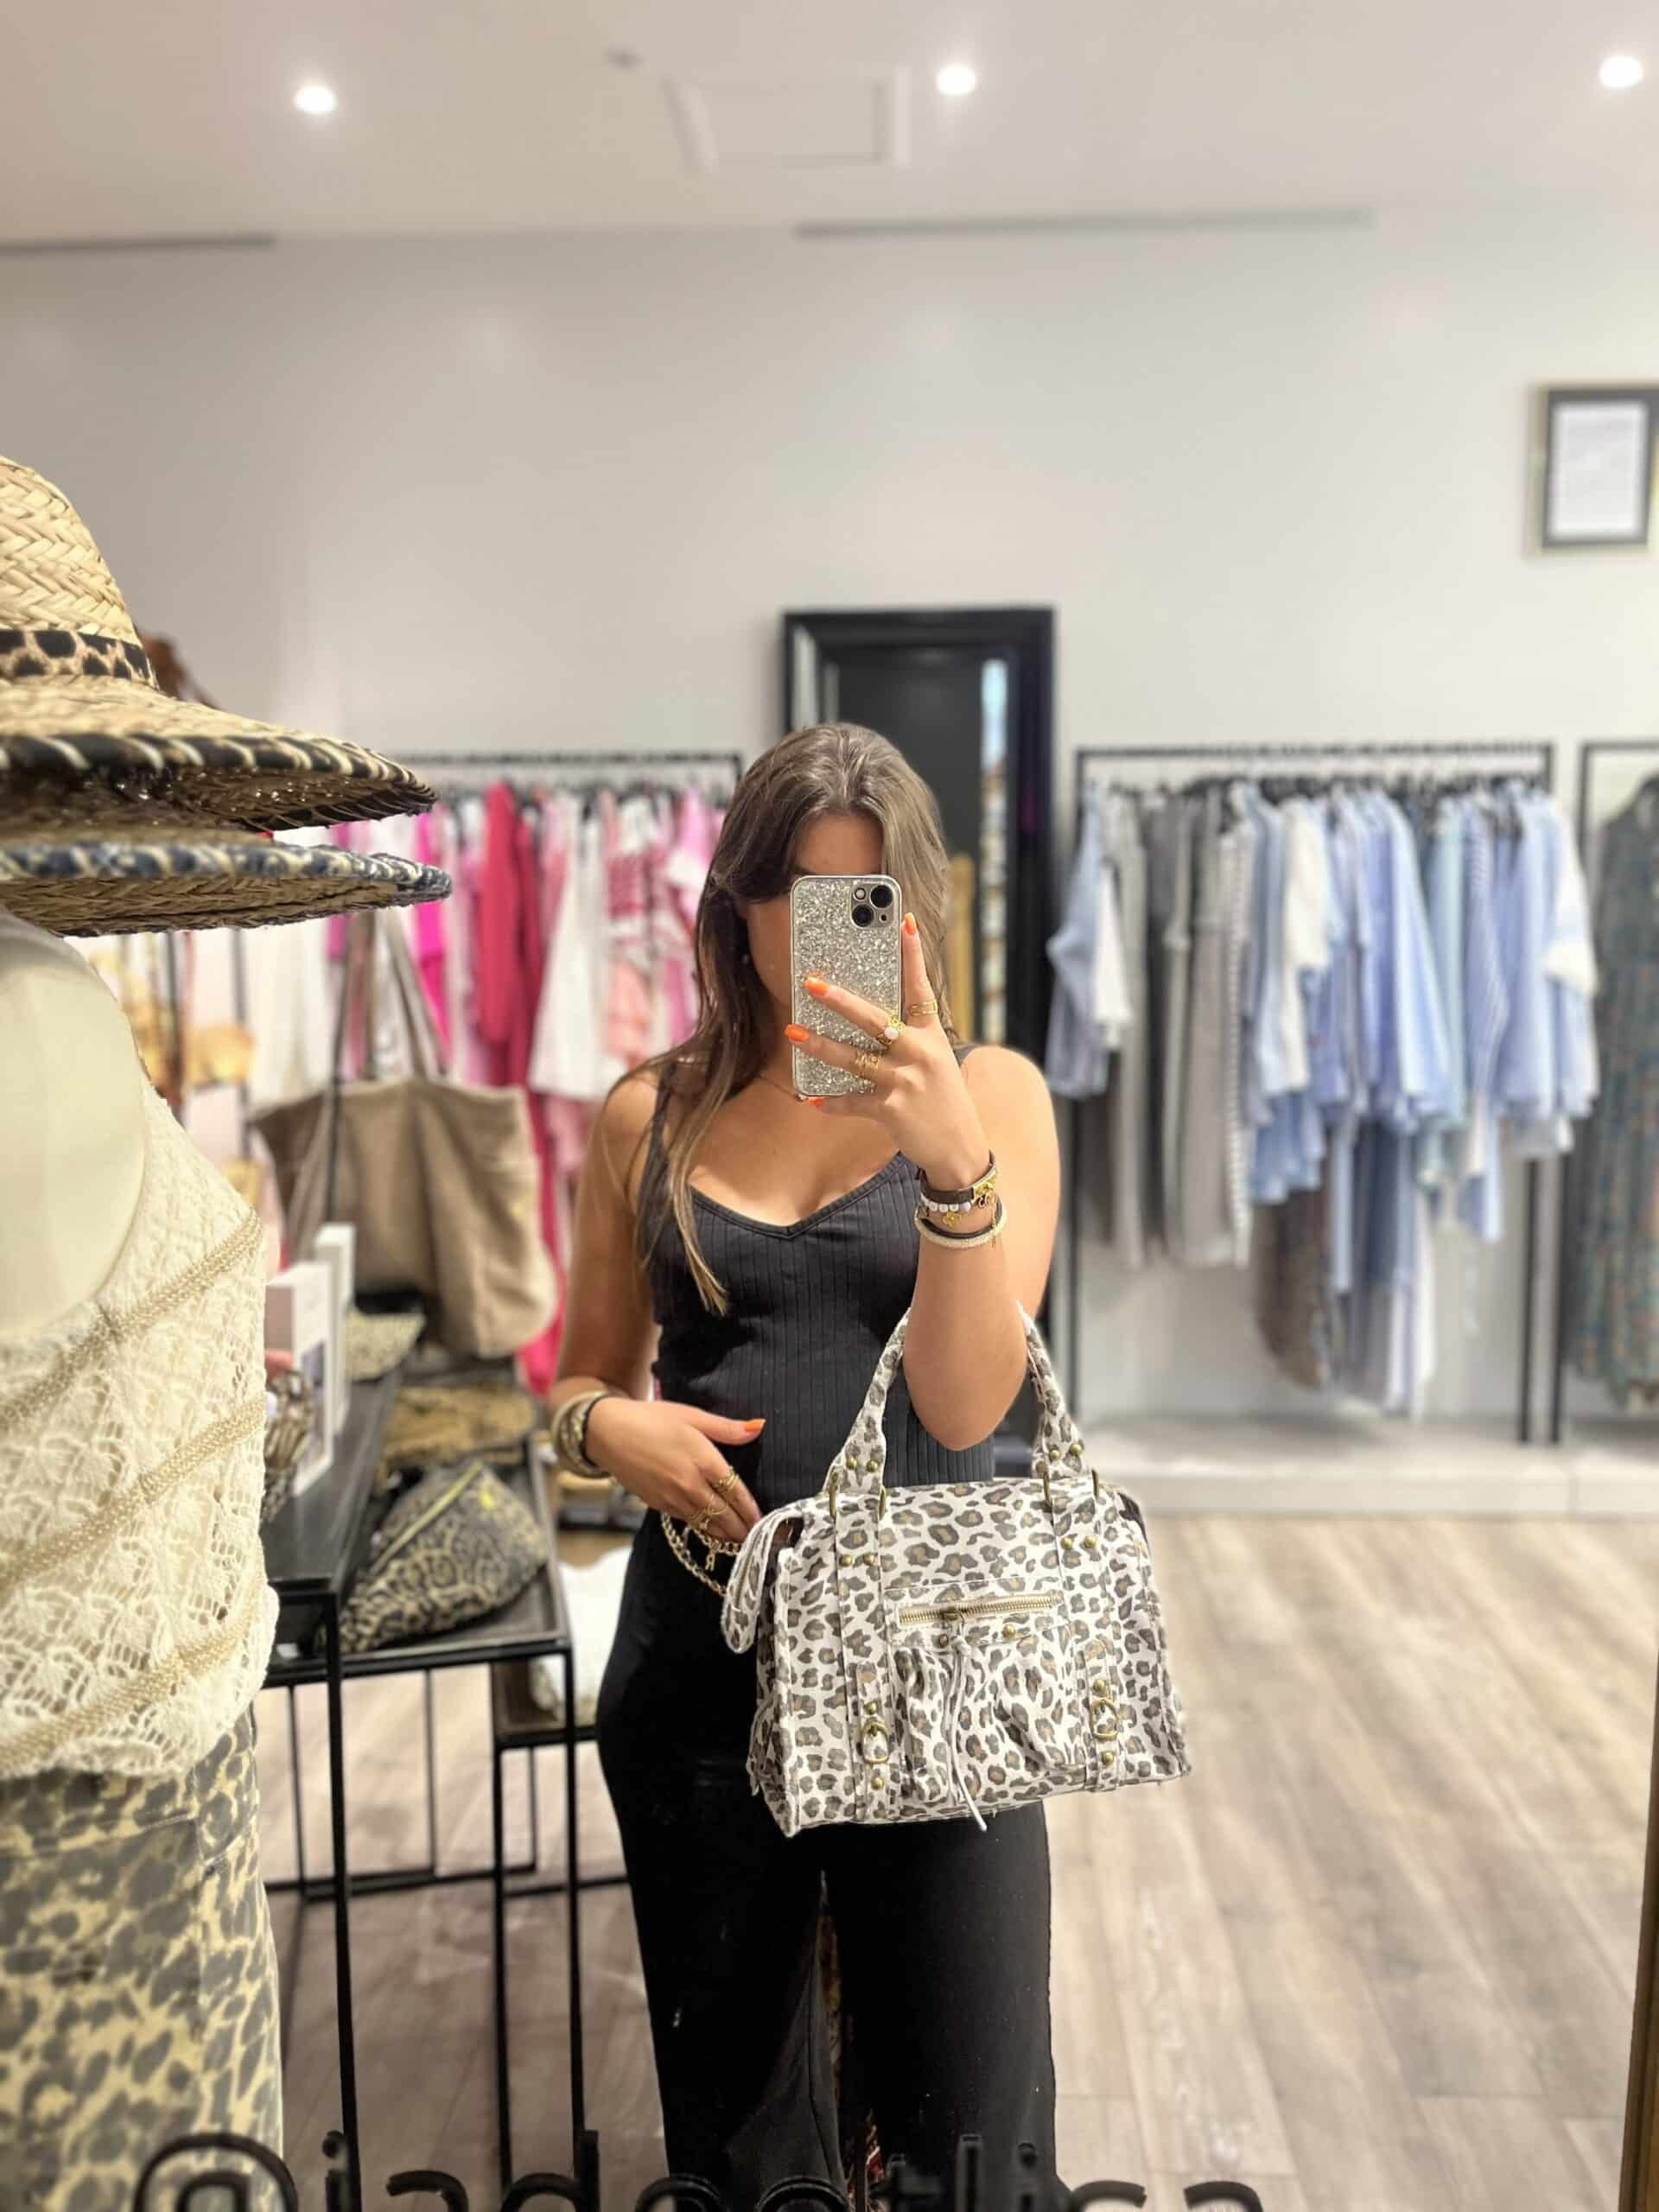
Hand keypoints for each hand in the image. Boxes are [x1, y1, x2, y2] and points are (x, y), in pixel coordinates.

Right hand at [584, 1396, 762, 1543]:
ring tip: (740, 1541)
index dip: (751, 1509)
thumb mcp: (692, 1416)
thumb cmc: (652, 1418)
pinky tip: (711, 1530)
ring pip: (706, 1523)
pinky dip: (704, 1528)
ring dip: (725, 1534)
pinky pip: (688, 1521)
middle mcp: (690, 1485)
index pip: (736, 1493)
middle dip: (742, 1528)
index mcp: (704, 1461)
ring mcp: (673, 1498)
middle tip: (757, 1538)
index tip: (763, 1520)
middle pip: (724, 1514)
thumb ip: (726, 1428)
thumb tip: (759, 1428)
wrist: (607, 1433)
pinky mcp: (658, 1504)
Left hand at [785, 911, 989, 1187]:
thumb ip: (909, 1037)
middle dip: (841, 1001)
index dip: (912, 955)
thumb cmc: (942, 1098)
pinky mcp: (892, 1111)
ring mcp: (905, 1082)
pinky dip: (832, 1102)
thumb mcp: (936, 1059)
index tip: (903, 922)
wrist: (960, 1147)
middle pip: (875, 1019)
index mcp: (931, 1035)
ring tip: (794, 1033)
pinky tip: (811, 1098)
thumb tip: (870, 1017)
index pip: (920, 987)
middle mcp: (919, 1054)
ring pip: (855, 1059)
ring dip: (822, 1047)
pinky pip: (853, 1102)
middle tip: (813, 984)